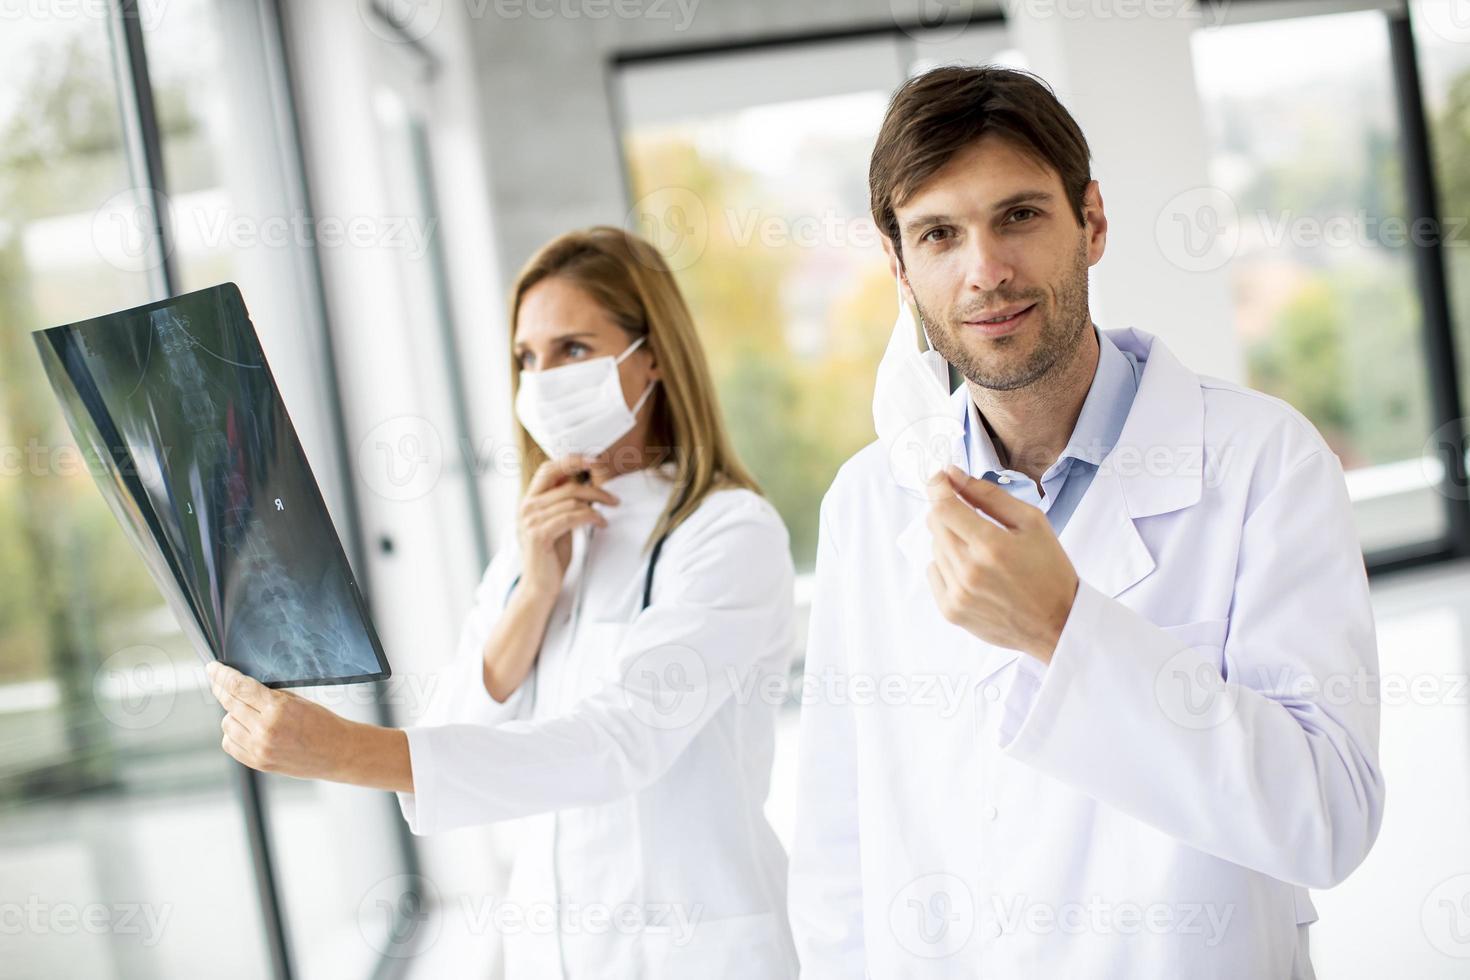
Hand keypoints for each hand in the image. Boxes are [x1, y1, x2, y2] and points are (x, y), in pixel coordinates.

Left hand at [207, 661, 353, 780]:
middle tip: (217, 680)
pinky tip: (245, 729)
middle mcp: (264, 729)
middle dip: (221, 689)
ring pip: (226, 723)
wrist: (337, 752)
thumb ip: (267, 695)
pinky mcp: (257, 762)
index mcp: (277, 708)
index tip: (213, 668)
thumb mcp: (297, 700)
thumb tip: (239, 687)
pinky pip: (230, 743)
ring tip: (247, 711)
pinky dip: (233, 733)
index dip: (222, 675)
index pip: (239, 687)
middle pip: (229, 703)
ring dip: (231, 714)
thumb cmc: (322, 723)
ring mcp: (259, 748)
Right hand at [517, 455, 619, 597]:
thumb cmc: (552, 555)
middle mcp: (526, 507)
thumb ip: (564, 503)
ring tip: (611, 511)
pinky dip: (592, 517)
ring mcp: (530, 520)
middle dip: (593, 485)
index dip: (571, 461)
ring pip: (572, 500)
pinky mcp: (539, 534)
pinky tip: (602, 523)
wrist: (539, 586)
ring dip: (598, 503)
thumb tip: (584, 482)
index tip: (595, 461)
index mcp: (529, 500)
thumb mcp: (558, 523)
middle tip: (613, 495)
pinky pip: (572, 516)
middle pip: (564, 483)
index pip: (548, 469)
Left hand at [924, 465, 1078, 662]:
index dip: (938, 486)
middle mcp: (969, 571)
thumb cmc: (1050, 570)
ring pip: (935, 548)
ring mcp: (957, 594)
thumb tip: (954, 474)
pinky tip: (973, 570)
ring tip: (981, 549)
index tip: (941, 477)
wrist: (1058, 624)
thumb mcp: (1031, 522)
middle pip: (934, 524)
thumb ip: (989, 495)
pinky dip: (947, 565)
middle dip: (948, 510)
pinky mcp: (952, 611)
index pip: (943, 506)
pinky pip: (934, 572)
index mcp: (991, 546)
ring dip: (950, 539)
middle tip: (970, 515)